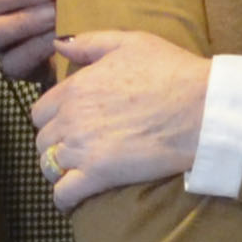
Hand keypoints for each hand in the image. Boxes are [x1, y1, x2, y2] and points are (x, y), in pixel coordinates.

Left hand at [30, 30, 211, 208]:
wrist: (201, 108)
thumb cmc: (171, 71)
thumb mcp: (129, 42)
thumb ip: (89, 43)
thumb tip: (58, 44)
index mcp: (75, 88)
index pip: (40, 110)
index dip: (52, 119)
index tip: (67, 124)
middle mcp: (71, 118)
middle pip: (42, 140)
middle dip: (54, 145)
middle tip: (74, 149)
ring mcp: (81, 148)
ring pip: (48, 167)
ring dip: (58, 171)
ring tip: (74, 173)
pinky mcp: (98, 175)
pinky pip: (64, 193)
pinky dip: (64, 198)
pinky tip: (72, 199)